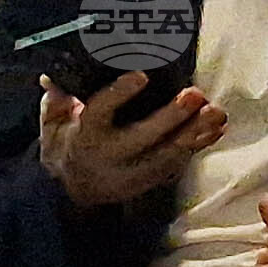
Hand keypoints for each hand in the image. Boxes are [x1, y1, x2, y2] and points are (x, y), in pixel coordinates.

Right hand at [36, 74, 225, 210]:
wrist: (71, 191)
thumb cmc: (65, 142)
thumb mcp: (52, 123)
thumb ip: (55, 99)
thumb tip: (51, 75)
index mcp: (84, 136)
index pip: (99, 113)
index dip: (118, 95)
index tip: (140, 76)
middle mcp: (110, 157)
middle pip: (142, 138)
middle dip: (170, 118)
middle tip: (194, 94)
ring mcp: (132, 173)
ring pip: (165, 156)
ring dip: (193, 134)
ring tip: (216, 112)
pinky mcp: (149, 181)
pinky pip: (176, 165)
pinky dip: (198, 146)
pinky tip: (216, 128)